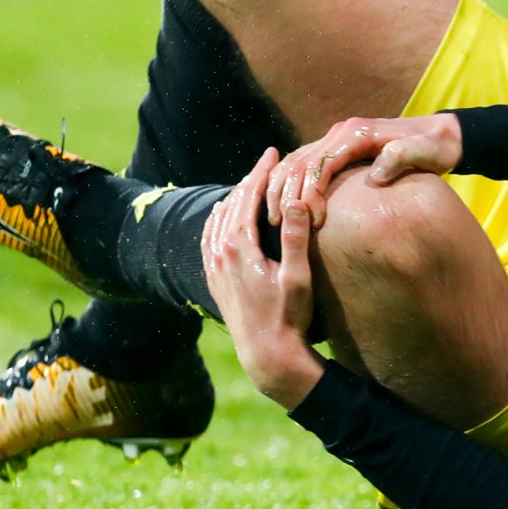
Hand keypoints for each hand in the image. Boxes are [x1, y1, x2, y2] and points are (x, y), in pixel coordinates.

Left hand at [203, 147, 323, 409]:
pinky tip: (226, 216)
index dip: (261, 172)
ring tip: (252, 184)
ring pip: (218, 219)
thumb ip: (294, 238)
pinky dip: (219, 219)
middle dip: (250, 180)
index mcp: (240, 247)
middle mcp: (220, 253)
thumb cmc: (289, 318)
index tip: (273, 153)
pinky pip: (209, 237)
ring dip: (235, 198)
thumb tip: (295, 200)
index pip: (248, 197)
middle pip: (231, 203)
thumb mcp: (298, 278)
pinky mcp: (213, 279)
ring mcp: (214, 266)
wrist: (266, 356)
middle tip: (266, 162)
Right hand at [265, 113, 462, 228]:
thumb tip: (375, 176)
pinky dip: (290, 182)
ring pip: (296, 162)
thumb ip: (402, 158)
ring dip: (281, 188)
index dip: (312, 192)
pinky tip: (284, 205)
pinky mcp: (339, 149)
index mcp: (357, 133)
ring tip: (276, 219)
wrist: (441, 134)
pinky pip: (306, 164)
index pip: (320, 163)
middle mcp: (342, 133)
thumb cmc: (435, 147)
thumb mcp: (426, 152)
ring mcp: (338, 140)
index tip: (314, 221)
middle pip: (301, 162)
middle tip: (282, 225)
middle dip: (288, 194)